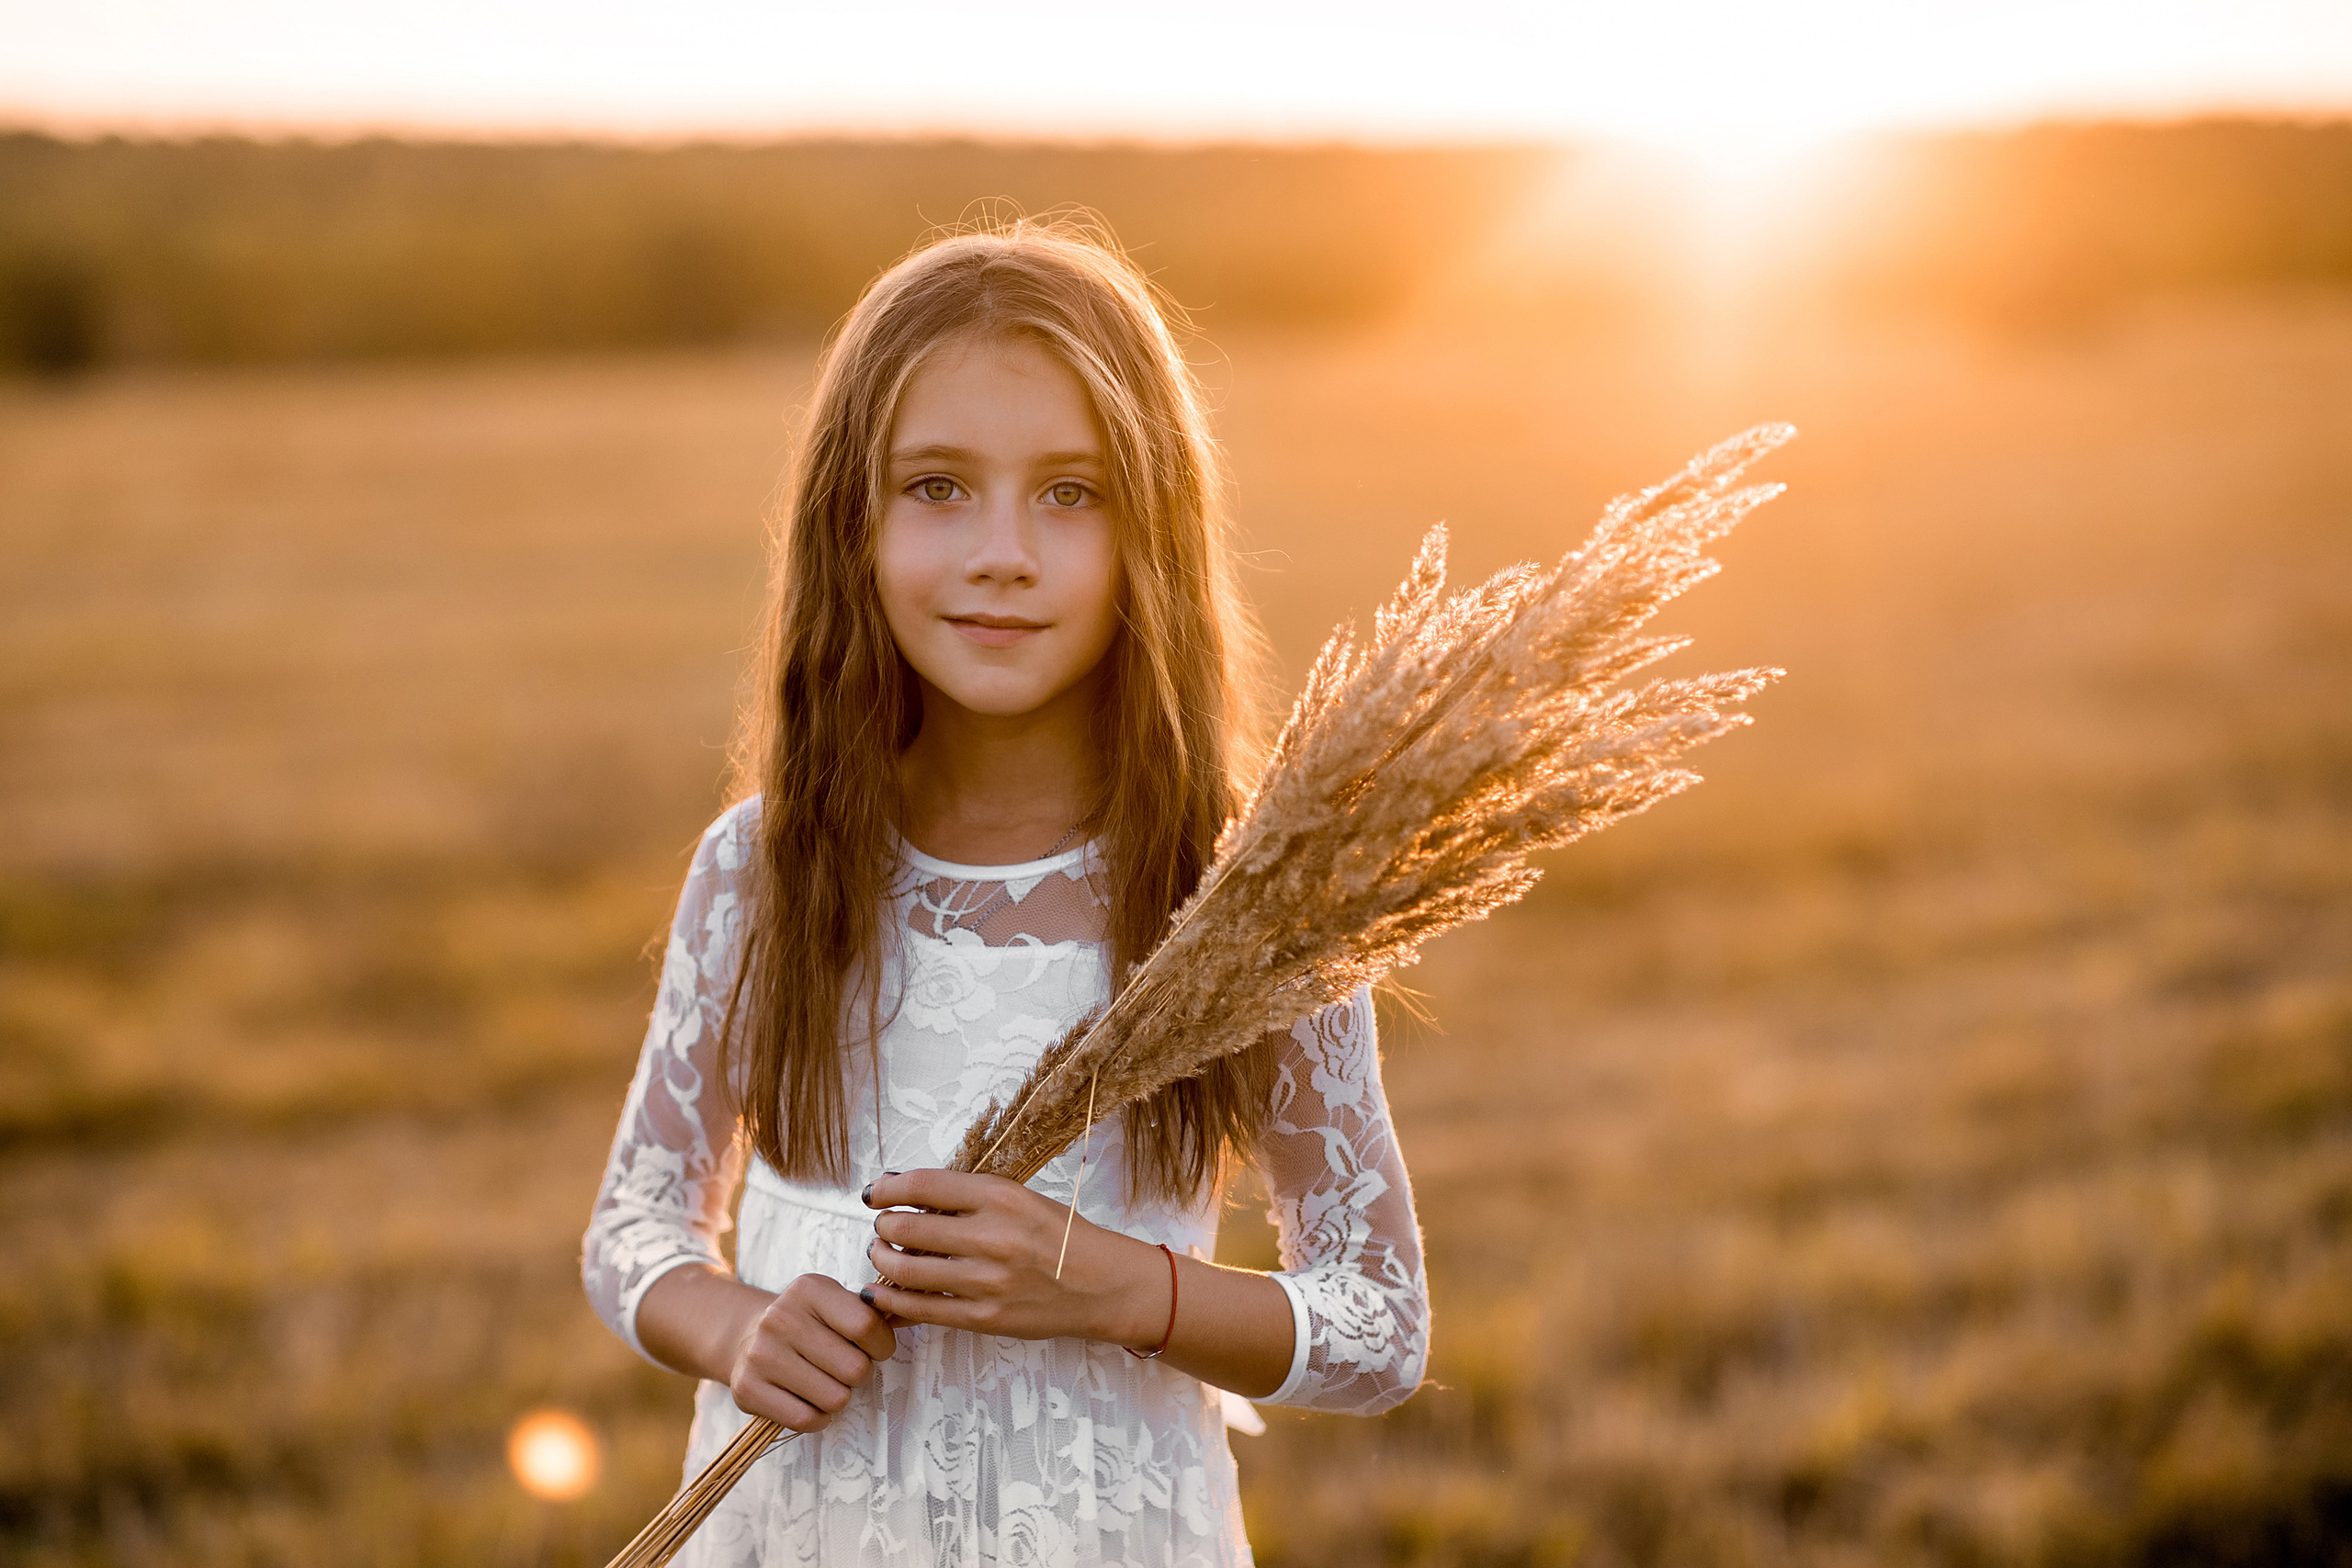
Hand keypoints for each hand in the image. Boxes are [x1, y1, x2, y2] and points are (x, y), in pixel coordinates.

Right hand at [725, 1273, 898, 1432]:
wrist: (747, 1337)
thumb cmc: (809, 1323)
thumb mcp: (835, 1302)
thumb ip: (871, 1311)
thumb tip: (912, 1316)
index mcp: (809, 1289)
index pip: (867, 1326)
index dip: (882, 1346)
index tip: (875, 1349)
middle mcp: (781, 1317)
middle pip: (855, 1368)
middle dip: (860, 1374)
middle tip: (845, 1368)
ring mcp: (760, 1354)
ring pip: (835, 1398)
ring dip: (839, 1397)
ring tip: (825, 1382)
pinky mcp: (747, 1389)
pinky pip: (806, 1420)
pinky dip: (818, 1418)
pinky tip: (810, 1401)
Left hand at [860, 1169, 1169, 1349]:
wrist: (1100, 1285)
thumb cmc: (1060, 1237)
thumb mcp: (1020, 1199)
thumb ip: (968, 1197)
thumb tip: (904, 1191)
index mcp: (1001, 1196)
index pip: (923, 1185)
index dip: (886, 1189)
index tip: (874, 1193)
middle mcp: (991, 1236)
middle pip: (906, 1228)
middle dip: (884, 1226)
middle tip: (883, 1227)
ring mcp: (986, 1280)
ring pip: (906, 1270)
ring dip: (882, 1260)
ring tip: (882, 1255)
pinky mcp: (983, 1316)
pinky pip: (921, 1309)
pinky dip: (890, 1301)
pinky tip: (878, 1294)